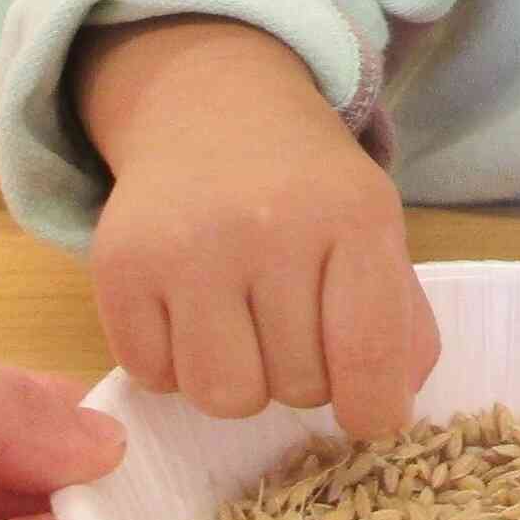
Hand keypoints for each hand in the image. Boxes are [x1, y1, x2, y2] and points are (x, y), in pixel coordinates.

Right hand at [79, 16, 442, 436]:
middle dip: (303, 375)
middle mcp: (268, 224)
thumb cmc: (305, 185)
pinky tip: (188, 312)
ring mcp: (186, 246)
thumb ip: (400, 319)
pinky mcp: (118, 266)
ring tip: (242, 326)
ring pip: (223, 397)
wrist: (210, 104)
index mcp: (353, 214)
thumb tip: (390, 407)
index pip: (370, 354)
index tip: (369, 415)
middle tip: (292, 321)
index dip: (375, 410)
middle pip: (298, 388)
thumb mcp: (375, 226)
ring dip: (238, 380)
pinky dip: (174, 364)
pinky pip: (154, 378)